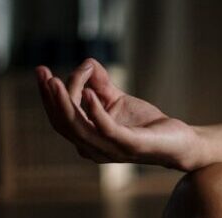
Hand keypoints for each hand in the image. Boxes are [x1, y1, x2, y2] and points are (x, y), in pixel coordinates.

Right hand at [35, 58, 203, 169]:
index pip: (59, 119)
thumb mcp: (119, 99)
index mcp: (88, 139)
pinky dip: (95, 110)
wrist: (179, 142)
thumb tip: (87, 63)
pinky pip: (106, 129)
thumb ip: (101, 84)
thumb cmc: (147, 125)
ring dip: (66, 103)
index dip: (47, 97)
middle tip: (43, 74)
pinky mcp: (130, 146)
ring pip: (79, 128)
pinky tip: (88, 92)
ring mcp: (111, 151)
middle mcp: (94, 149)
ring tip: (57, 81)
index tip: (41, 72)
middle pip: (63, 124)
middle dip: (50, 98)